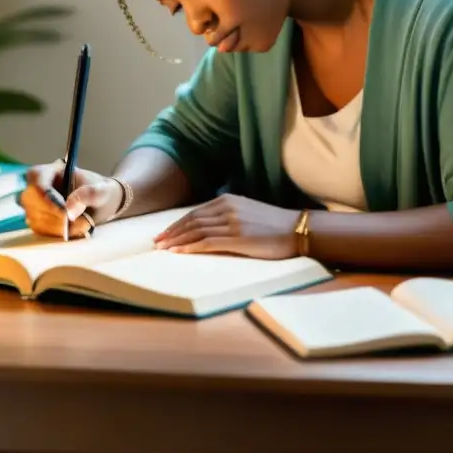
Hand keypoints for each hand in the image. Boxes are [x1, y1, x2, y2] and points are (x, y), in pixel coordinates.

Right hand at [19, 159, 123, 238]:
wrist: (102, 204)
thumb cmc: (101, 192)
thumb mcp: (101, 190)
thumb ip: (88, 194)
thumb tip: (69, 209)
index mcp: (50, 171)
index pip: (36, 179)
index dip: (46, 196)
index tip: (64, 211)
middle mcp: (37, 187)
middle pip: (30, 200)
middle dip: (53, 215)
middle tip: (77, 221)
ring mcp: (35, 205)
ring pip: (35, 218)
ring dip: (58, 226)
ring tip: (82, 225)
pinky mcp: (38, 220)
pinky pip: (40, 230)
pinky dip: (58, 233)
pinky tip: (75, 229)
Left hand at [153, 195, 299, 259]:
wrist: (296, 229)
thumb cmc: (274, 224)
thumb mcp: (248, 212)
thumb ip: (229, 215)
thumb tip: (210, 227)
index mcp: (228, 200)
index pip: (195, 212)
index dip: (177, 224)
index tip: (165, 233)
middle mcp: (227, 209)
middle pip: (191, 221)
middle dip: (171, 232)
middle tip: (156, 242)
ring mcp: (231, 223)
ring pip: (195, 231)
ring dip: (176, 240)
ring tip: (162, 248)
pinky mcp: (237, 237)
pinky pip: (206, 242)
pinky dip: (189, 247)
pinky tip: (178, 252)